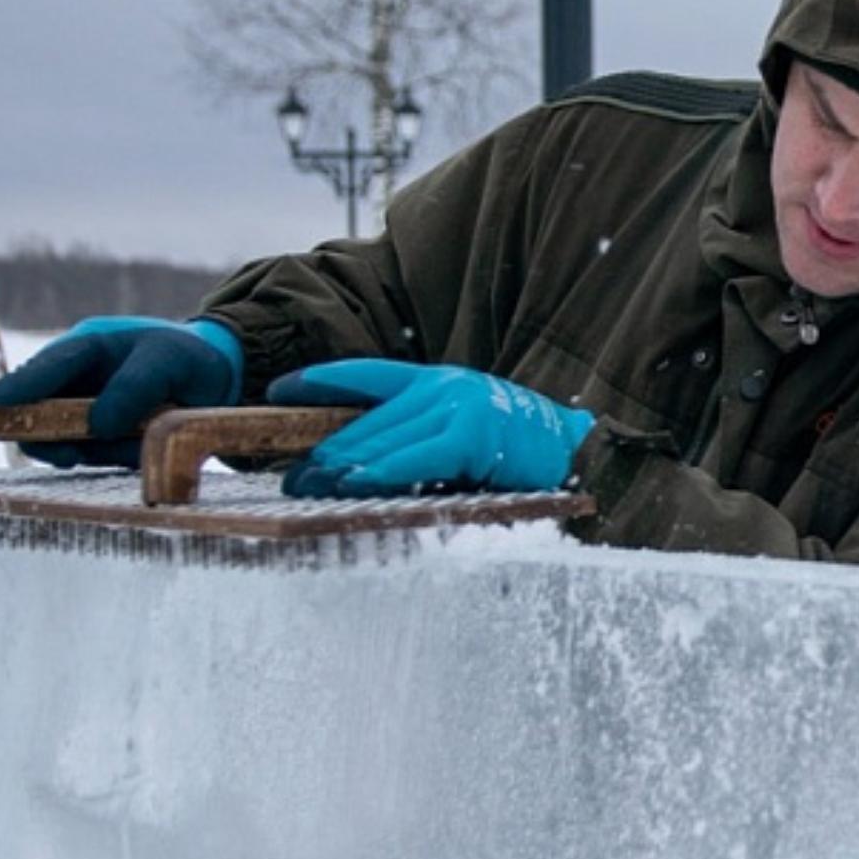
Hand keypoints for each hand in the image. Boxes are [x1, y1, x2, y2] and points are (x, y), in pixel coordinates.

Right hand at [0, 316, 242, 466]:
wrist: (214, 382)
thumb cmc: (185, 358)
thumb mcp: (169, 361)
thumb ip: (136, 386)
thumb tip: (98, 425)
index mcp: (87, 347)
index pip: (51, 365)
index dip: (24, 384)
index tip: (0, 401)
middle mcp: (75, 381)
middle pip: (38, 412)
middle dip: (52, 436)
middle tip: (73, 455)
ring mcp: (83, 412)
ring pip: (65, 441)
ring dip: (99, 449)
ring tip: (141, 437)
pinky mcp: (98, 440)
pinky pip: (95, 457)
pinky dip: (119, 456)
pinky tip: (144, 444)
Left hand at [266, 360, 593, 495]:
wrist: (581, 451)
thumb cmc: (526, 454)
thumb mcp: (470, 434)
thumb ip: (425, 440)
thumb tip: (367, 468)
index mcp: (442, 382)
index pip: (370, 375)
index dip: (321, 380)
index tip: (277, 391)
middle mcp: (446, 386)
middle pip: (368, 415)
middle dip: (325, 446)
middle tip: (290, 474)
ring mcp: (458, 405)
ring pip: (384, 436)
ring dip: (341, 464)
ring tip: (307, 483)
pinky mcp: (471, 434)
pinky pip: (413, 457)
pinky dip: (379, 470)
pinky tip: (352, 482)